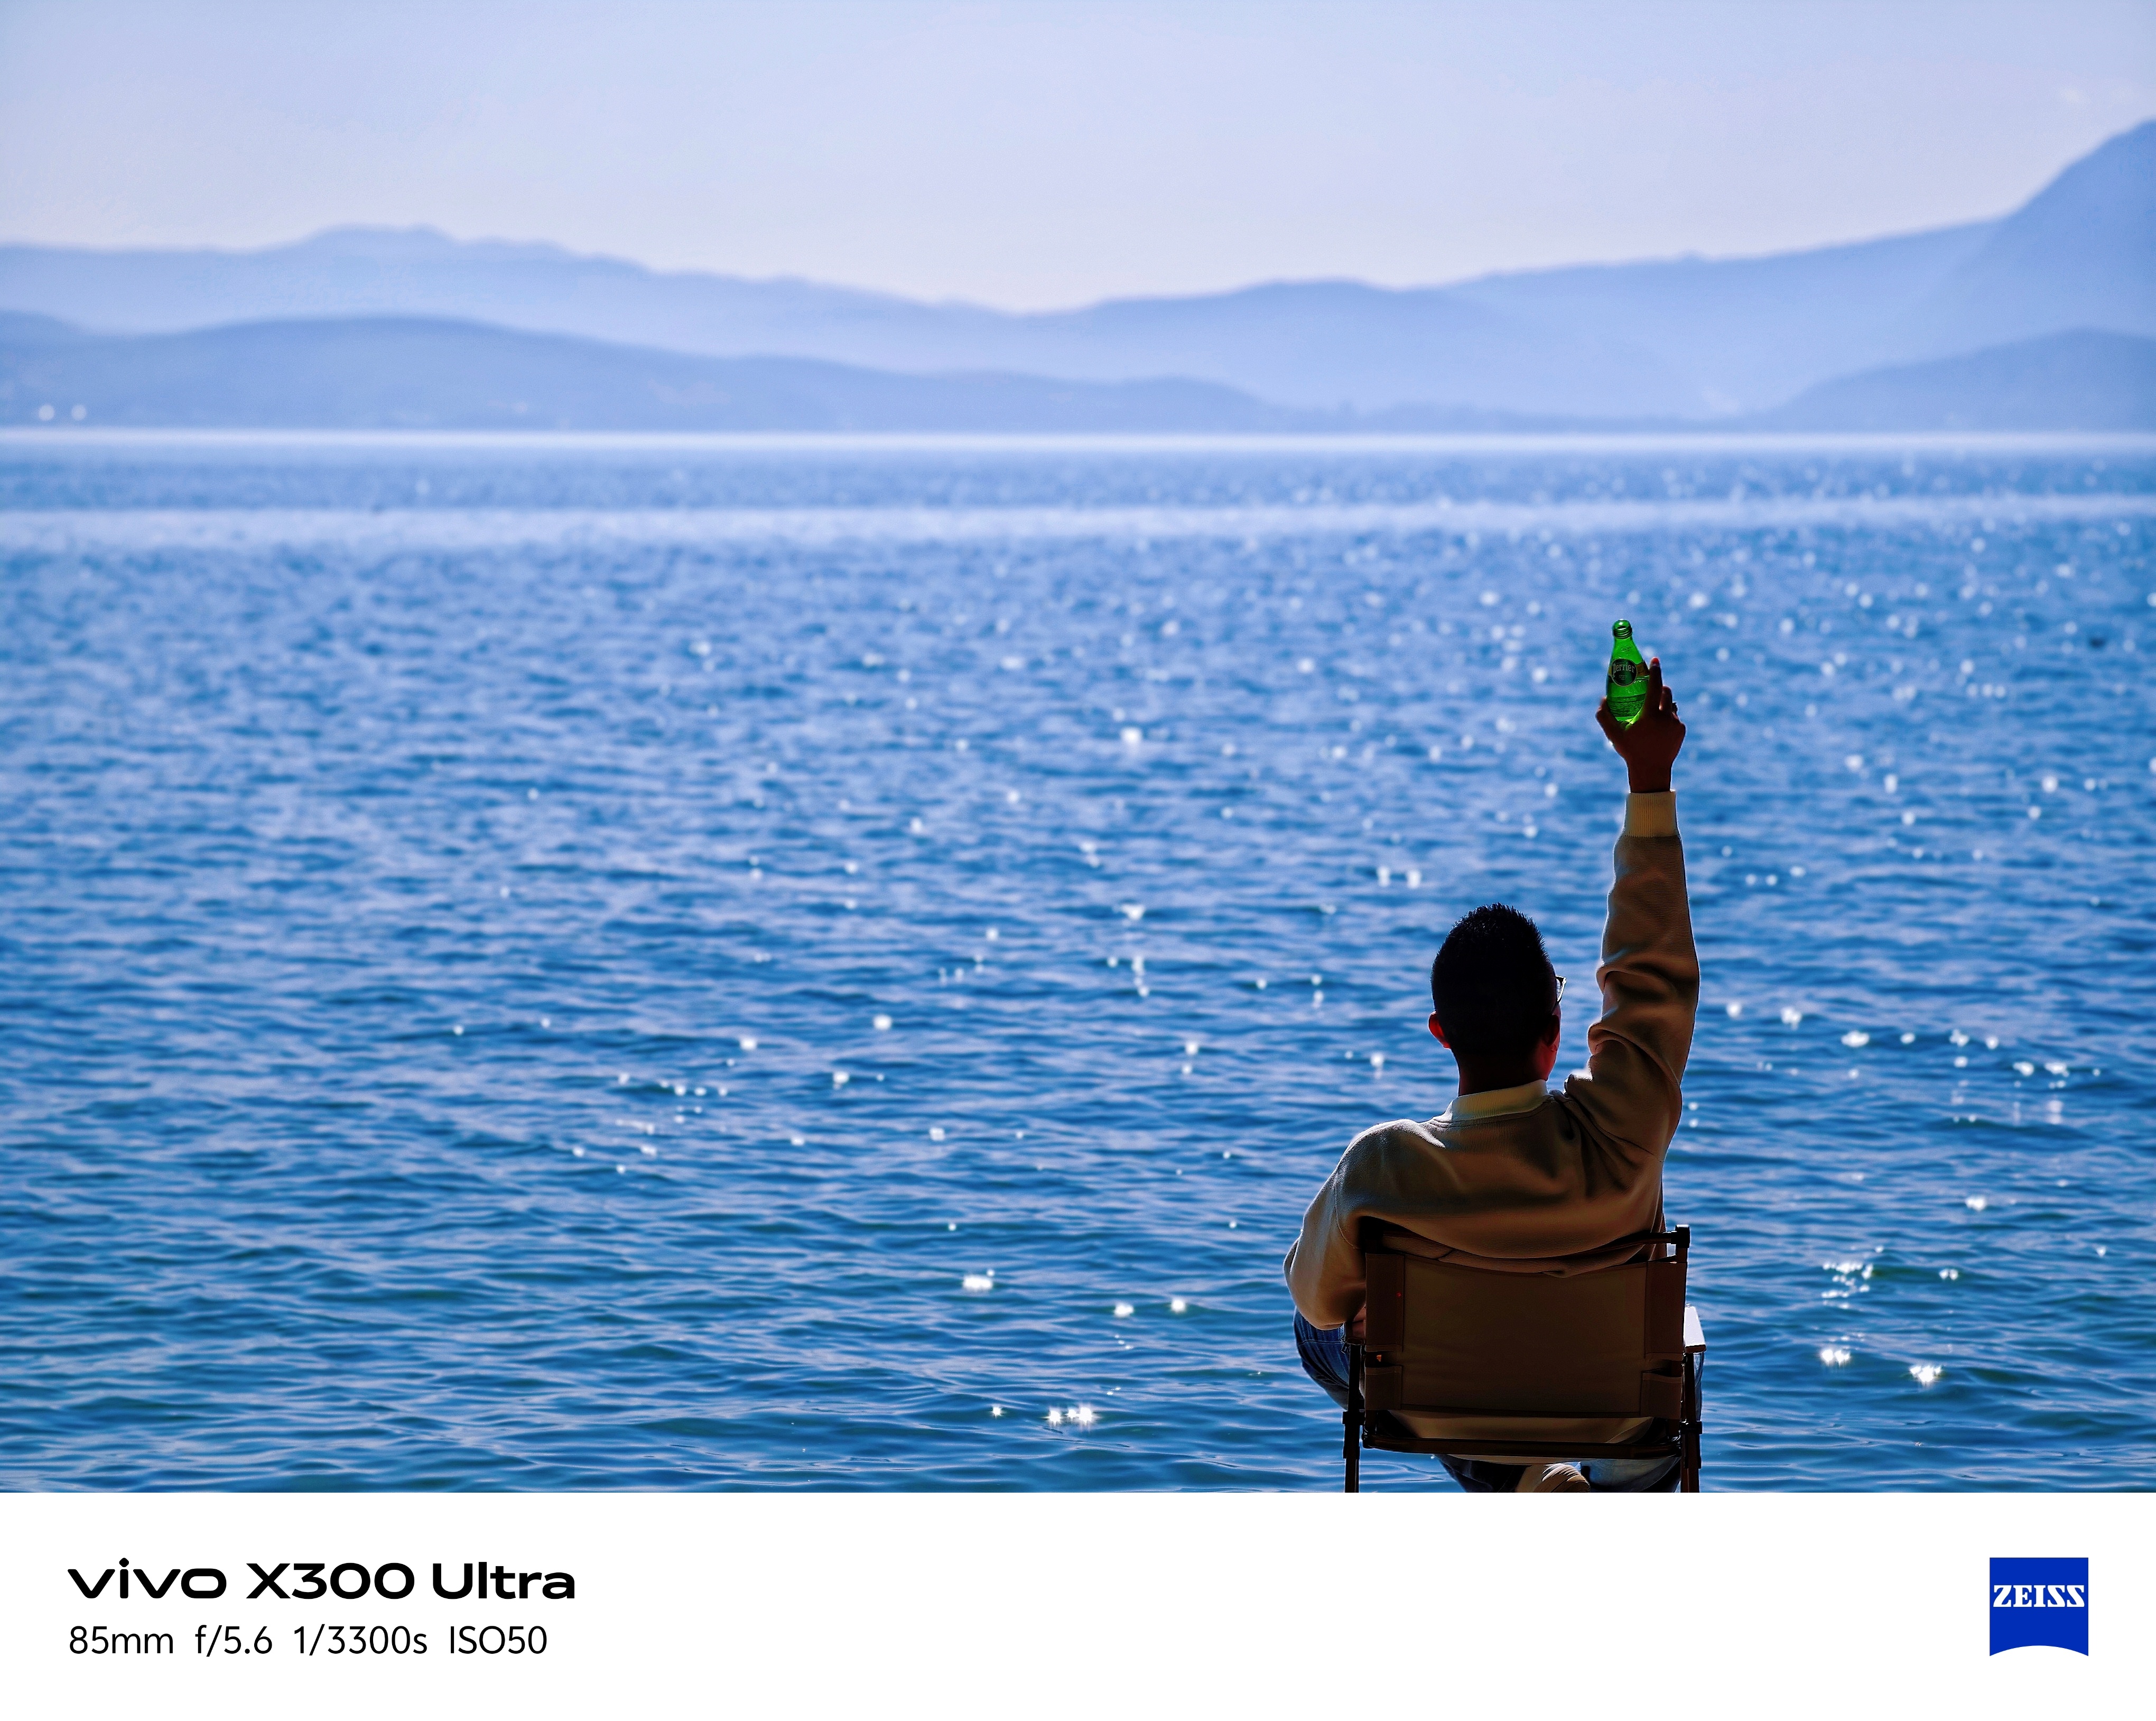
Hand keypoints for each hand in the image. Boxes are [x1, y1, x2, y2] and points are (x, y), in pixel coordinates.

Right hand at [1597, 656, 1683, 792]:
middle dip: (1660, 685)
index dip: (1655, 671)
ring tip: (1653, 710)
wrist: (1651, 770)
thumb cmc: (1630, 752)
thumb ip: (1604, 716)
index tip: (1655, 660)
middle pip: (1666, 692)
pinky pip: (1675, 717)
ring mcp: (1676, 723)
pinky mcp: (1682, 730)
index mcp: (1649, 715)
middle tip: (1652, 686)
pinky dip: (1668, 717)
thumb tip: (1603, 699)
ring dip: (1663, 702)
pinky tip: (1659, 726)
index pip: (1654, 686)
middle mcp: (1665, 717)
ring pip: (1671, 704)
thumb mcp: (1613, 735)